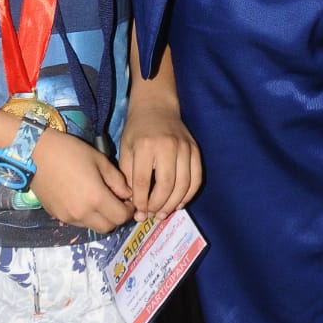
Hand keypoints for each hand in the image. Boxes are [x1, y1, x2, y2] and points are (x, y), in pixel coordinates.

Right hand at [30, 129, 134, 232]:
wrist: (37, 154)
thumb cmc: (70, 151)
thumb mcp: (99, 160)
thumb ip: (116, 180)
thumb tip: (127, 194)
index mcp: (96, 198)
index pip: (121, 217)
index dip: (129, 210)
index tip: (128, 200)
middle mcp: (83, 214)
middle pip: (108, 227)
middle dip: (116, 216)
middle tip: (116, 201)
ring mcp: (68, 218)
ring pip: (93, 227)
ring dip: (101, 218)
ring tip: (99, 199)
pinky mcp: (57, 216)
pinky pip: (78, 222)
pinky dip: (86, 216)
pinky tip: (82, 199)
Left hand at [119, 101, 202, 220]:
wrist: (156, 107)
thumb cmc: (137, 130)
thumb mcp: (126, 149)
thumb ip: (128, 175)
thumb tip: (135, 203)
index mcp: (146, 146)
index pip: (142, 182)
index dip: (140, 201)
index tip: (138, 211)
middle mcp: (168, 146)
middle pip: (166, 185)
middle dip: (158, 205)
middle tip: (151, 215)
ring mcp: (185, 147)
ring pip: (183, 185)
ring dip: (173, 204)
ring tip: (163, 212)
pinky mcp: (195, 150)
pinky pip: (196, 178)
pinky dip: (189, 194)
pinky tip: (179, 203)